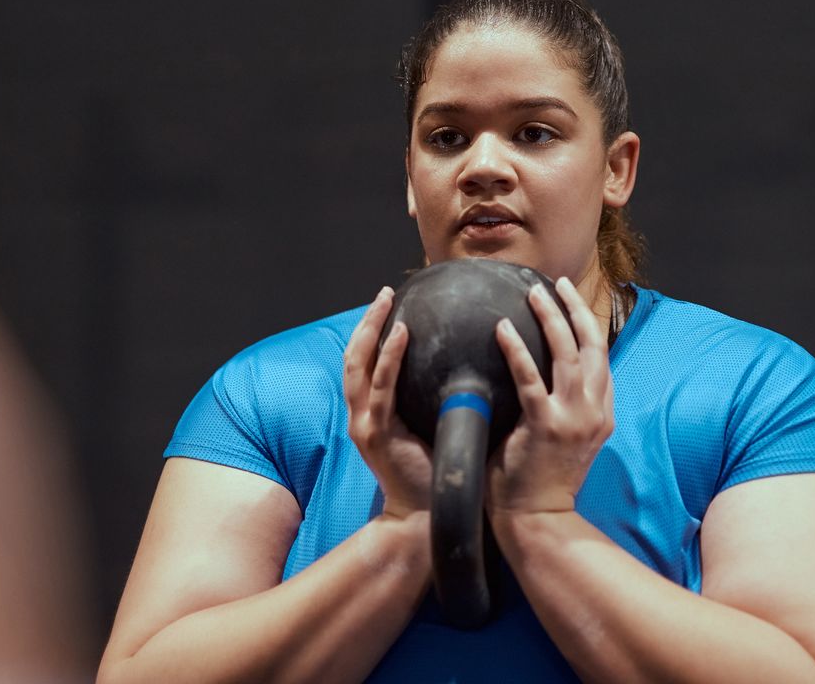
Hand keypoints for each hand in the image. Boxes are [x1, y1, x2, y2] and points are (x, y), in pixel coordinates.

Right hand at [344, 287, 431, 519]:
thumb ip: (432, 406)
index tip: (387, 306)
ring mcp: (366, 424)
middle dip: (366, 322)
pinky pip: (383, 387)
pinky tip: (402, 332)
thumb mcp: (427, 434)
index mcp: (372, 416)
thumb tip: (462, 375)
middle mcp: (361, 416)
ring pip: (360, 365)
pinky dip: (390, 357)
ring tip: (386, 301)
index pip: (365, 365)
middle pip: (353, 357)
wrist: (423, 520)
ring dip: (372, 329)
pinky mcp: (378, 434)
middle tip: (384, 293)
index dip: (371, 334)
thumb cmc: (433, 477)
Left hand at [487, 278, 613, 516]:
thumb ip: (562, 410)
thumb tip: (540, 379)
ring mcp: (573, 419)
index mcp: (601, 414)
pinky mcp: (545, 427)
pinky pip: (529, 379)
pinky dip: (516, 350)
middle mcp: (594, 412)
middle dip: (575, 309)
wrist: (539, 522)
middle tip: (555, 284)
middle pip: (592, 346)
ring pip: (567, 353)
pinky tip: (501, 329)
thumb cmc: (541, 483)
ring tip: (532, 294)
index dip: (587, 324)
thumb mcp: (566, 441)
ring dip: (551, 318)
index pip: (600, 358)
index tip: (569, 300)